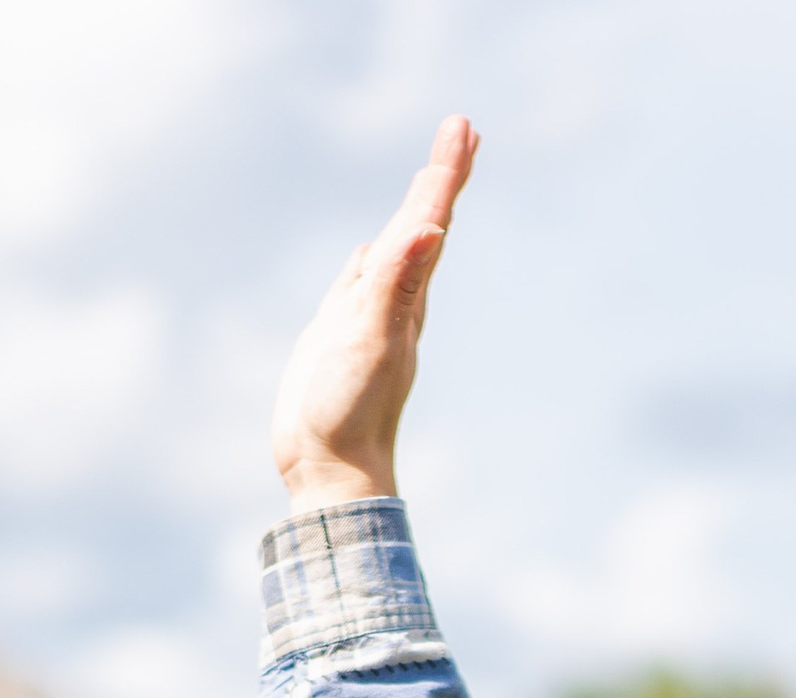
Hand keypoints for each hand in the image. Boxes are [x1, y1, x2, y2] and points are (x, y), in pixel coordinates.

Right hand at [271, 115, 478, 507]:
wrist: (330, 471)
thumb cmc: (351, 412)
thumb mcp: (373, 340)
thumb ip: (397, 281)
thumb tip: (430, 230)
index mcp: (405, 296)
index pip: (430, 220)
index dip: (445, 173)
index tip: (465, 127)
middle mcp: (393, 301)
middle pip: (421, 225)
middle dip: (440, 176)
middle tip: (461, 130)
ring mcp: (367, 318)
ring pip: (394, 250)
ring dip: (412, 212)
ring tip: (428, 181)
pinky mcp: (339, 337)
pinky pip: (361, 284)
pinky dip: (370, 259)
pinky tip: (369, 253)